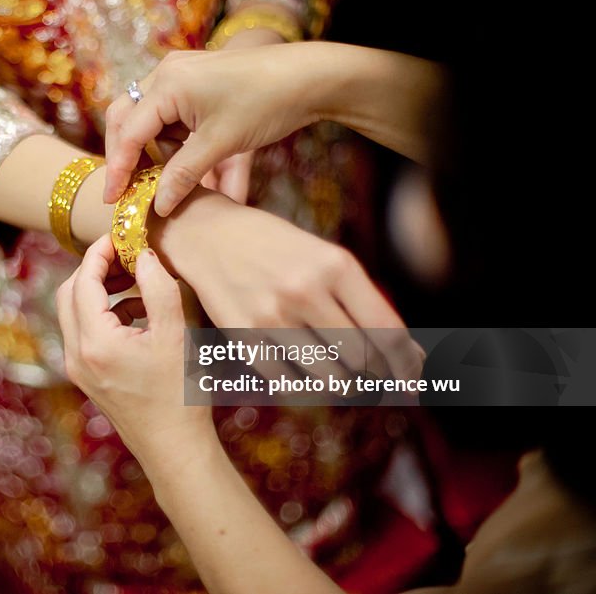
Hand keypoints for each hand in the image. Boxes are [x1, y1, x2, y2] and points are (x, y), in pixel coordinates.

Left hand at [57, 236, 213, 463]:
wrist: (174, 448)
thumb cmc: (179, 395)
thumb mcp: (175, 334)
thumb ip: (158, 288)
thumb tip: (142, 255)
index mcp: (94, 342)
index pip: (83, 280)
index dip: (98, 252)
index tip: (119, 236)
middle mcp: (76, 354)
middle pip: (69, 293)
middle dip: (95, 269)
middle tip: (126, 255)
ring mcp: (78, 368)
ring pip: (75, 312)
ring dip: (100, 290)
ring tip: (137, 281)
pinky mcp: (87, 376)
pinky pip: (85, 331)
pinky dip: (105, 313)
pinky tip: (139, 313)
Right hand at [104, 45, 322, 215]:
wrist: (307, 76)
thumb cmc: (265, 103)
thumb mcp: (220, 144)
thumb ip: (182, 176)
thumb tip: (156, 207)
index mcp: (168, 84)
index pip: (128, 133)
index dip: (119, 170)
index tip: (112, 199)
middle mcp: (166, 72)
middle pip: (125, 118)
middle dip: (123, 156)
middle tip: (123, 190)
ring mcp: (178, 73)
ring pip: (145, 117)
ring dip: (148, 148)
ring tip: (159, 179)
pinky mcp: (193, 79)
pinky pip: (166, 112)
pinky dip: (167, 138)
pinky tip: (180, 159)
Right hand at [152, 189, 423, 380]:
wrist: (206, 235)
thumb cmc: (274, 247)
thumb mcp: (322, 257)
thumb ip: (360, 300)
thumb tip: (408, 354)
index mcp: (335, 264)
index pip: (387, 330)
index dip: (407, 364)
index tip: (414, 382)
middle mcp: (305, 290)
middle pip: (362, 359)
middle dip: (377, 376)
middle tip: (379, 382)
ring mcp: (272, 316)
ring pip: (329, 377)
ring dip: (342, 384)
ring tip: (341, 377)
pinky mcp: (243, 337)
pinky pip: (288, 383)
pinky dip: (304, 386)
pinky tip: (305, 375)